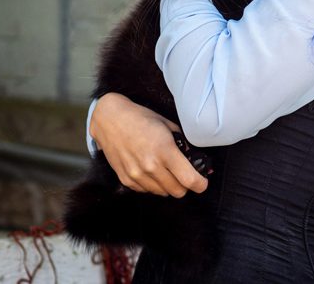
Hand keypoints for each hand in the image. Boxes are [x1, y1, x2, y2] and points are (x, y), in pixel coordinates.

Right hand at [89, 92, 207, 197]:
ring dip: (169, 186)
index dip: (200, 184)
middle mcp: (150, 166)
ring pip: (162, 193)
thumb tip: (195, 157)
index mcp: (165, 150)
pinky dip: (153, 185)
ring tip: (168, 171)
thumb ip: (183, 143)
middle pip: (177, 191)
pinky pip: (146, 191)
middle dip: (186, 185)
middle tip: (185, 175)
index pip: (188, 179)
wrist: (111, 120)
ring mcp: (136, 174)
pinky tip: (152, 171)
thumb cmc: (141, 119)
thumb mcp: (168, 125)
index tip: (203, 182)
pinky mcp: (126, 179)